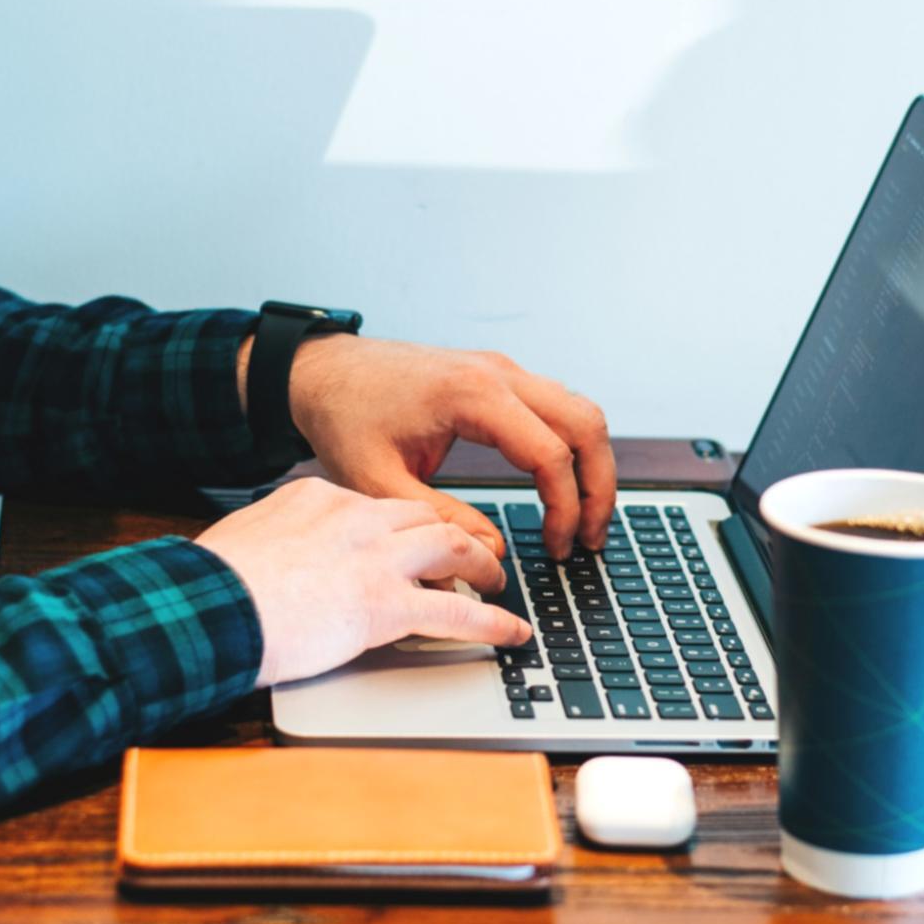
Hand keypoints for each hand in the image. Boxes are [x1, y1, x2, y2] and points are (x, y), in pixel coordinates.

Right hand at [195, 477, 532, 685]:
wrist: (206, 606)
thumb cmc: (212, 585)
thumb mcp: (246, 540)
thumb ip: (276, 541)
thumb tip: (277, 557)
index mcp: (317, 497)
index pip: (377, 504)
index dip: (403, 526)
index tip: (411, 539)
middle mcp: (355, 518)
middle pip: (423, 516)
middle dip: (454, 533)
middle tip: (472, 552)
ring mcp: (374, 558)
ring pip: (453, 549)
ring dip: (483, 565)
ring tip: (498, 582)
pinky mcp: (385, 604)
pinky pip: (455, 613)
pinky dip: (492, 624)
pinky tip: (511, 634)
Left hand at [245, 334, 616, 558]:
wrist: (323, 372)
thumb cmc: (344, 416)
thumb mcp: (379, 482)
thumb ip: (439, 521)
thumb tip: (493, 554)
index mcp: (472, 394)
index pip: (550, 453)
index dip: (565, 508)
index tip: (557, 548)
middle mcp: (497, 373)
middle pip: (586, 424)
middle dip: (599, 486)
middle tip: (592, 539)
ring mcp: (502, 370)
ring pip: (581, 411)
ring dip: (593, 465)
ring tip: (584, 520)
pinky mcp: (498, 377)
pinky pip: (557, 407)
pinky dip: (572, 446)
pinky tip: (561, 488)